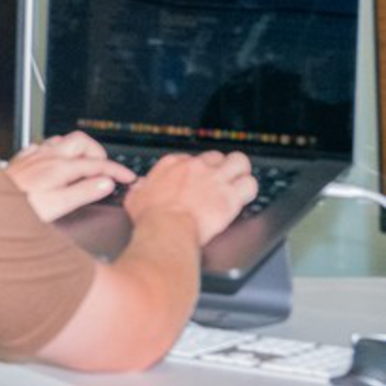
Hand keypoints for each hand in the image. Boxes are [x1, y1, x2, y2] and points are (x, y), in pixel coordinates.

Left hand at [6, 131, 131, 221]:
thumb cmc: (21, 207)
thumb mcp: (59, 205)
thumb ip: (85, 192)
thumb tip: (106, 183)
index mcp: (60, 167)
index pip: (97, 163)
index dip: (117, 170)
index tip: (128, 178)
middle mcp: (47, 156)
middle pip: (81, 141)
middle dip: (97, 152)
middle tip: (104, 168)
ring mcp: (34, 155)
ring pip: (62, 141)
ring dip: (77, 150)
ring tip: (84, 165)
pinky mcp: (22, 159)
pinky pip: (44, 146)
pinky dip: (57, 152)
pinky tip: (55, 163)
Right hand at [126, 147, 254, 247]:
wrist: (167, 229)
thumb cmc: (151, 218)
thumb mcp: (135, 198)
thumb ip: (140, 188)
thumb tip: (139, 187)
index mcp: (172, 165)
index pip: (191, 158)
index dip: (196, 169)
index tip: (195, 178)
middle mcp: (196, 167)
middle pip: (217, 156)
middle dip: (220, 166)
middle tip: (220, 178)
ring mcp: (215, 178)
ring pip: (240, 162)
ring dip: (240, 171)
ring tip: (238, 181)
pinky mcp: (231, 195)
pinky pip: (250, 183)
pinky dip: (249, 189)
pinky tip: (245, 196)